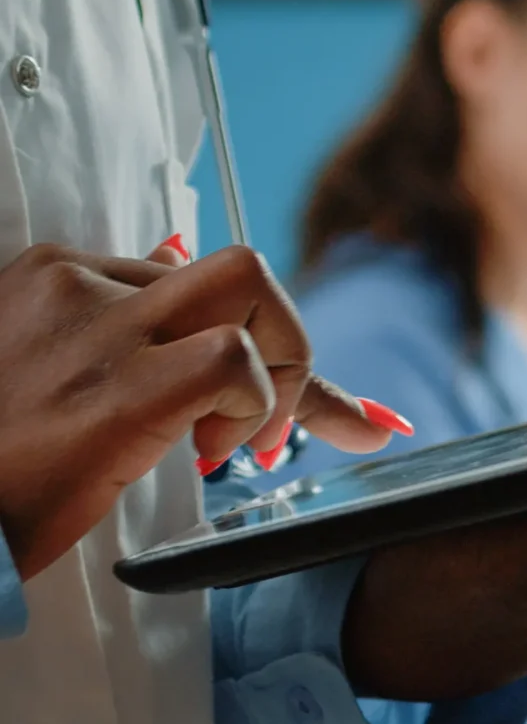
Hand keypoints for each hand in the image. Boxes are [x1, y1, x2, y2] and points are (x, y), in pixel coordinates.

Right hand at [0, 242, 394, 580]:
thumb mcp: (43, 371)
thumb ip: (114, 328)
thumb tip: (182, 283)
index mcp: (60, 277)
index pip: (189, 277)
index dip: (247, 330)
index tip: (278, 389)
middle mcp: (82, 281)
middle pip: (236, 270)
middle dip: (284, 337)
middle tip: (268, 420)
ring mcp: (101, 326)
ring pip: (249, 288)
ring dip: (285, 366)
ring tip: (239, 441)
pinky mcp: (122, 385)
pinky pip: (235, 359)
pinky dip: (258, 402)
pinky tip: (216, 453)